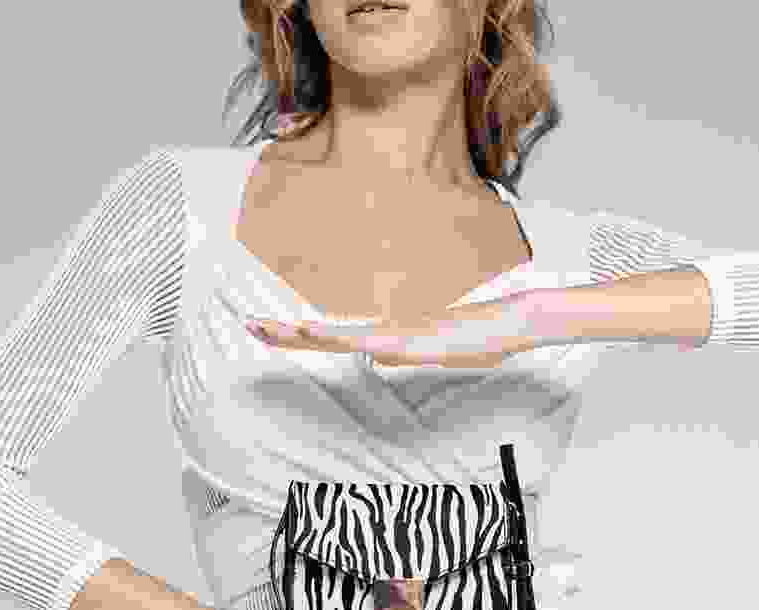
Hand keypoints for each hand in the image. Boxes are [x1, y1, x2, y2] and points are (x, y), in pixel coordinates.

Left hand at [243, 290, 555, 367]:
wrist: (510, 322)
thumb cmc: (475, 337)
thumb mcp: (429, 353)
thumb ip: (399, 351)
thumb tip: (371, 355)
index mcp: (385, 336)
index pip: (330, 337)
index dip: (295, 334)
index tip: (263, 329)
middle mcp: (386, 331)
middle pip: (327, 333)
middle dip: (286, 331)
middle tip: (248, 324)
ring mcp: (401, 334)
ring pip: (345, 335)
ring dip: (309, 333)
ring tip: (276, 328)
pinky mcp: (418, 339)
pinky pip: (378, 341)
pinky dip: (350, 338)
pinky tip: (332, 336)